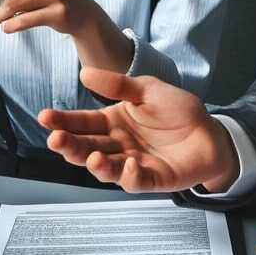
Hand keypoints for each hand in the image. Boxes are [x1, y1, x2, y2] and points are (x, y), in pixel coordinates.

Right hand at [38, 67, 240, 192]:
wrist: (210, 131)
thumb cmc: (178, 110)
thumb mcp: (147, 89)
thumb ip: (118, 85)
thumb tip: (85, 72)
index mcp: (114, 121)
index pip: (83, 122)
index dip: (63, 120)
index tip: (45, 116)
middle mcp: (118, 145)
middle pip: (87, 147)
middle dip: (69, 145)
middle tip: (55, 139)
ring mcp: (132, 164)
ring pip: (106, 169)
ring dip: (95, 164)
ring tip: (91, 156)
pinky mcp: (151, 179)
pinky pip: (136, 182)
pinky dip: (130, 175)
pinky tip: (131, 164)